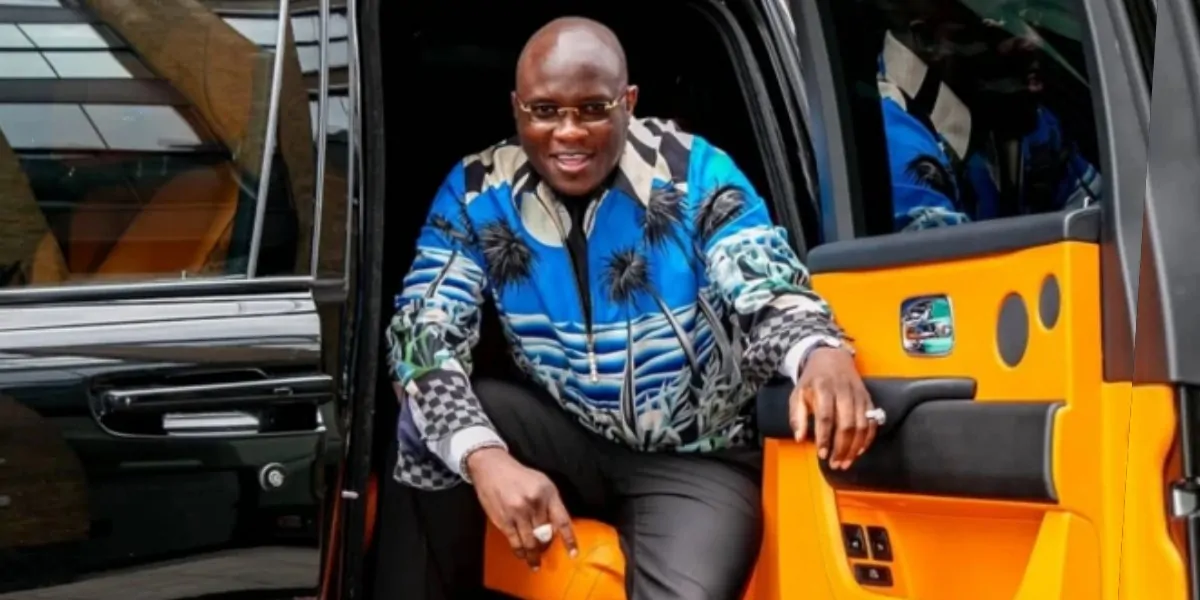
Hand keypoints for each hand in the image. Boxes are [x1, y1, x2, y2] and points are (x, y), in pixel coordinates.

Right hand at [466, 447, 577, 568]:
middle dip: (546, 546)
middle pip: (546, 534)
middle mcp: (535, 503)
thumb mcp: (542, 483)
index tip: (573, 554)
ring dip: (534, 555)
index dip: (569, 540)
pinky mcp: (504, 520)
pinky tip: (522, 556)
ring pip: (531, 542)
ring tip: (535, 563)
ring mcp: (518, 513)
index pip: (562, 521)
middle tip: (545, 552)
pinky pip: (515, 542)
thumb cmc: (519, 476)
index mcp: (548, 493)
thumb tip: (557, 528)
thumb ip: (551, 503)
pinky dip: (520, 552)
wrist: (491, 468)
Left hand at [789, 346, 875, 469]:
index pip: (826, 417)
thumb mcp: (797, 393)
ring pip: (861, 425)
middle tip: (835, 464)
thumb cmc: (813, 380)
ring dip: (855, 447)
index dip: (824, 437)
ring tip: (846, 462)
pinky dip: (868, 439)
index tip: (822, 455)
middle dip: (841, 448)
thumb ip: (796, 416)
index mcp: (823, 389)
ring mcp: (859, 395)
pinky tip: (859, 451)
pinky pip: (872, 422)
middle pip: (846, 424)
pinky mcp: (868, 399)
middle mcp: (843, 392)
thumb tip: (799, 438)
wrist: (832, 357)